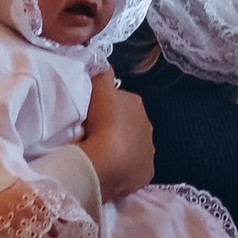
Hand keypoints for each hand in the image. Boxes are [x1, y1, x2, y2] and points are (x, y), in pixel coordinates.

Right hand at [81, 72, 155, 204]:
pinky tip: (109, 170)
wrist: (109, 162)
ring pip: (130, 146)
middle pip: (126, 124)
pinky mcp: (146, 174)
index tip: (89, 114)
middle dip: (112, 128)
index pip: (118, 100)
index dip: (103, 107)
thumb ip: (101, 74)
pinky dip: (123, 169)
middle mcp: (147, 126)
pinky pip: (132, 168)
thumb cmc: (103, 123)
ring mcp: (148, 152)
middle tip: (92, 134)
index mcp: (136, 105)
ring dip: (118, 148)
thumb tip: (101, 64)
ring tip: (99, 154)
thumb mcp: (98, 89)